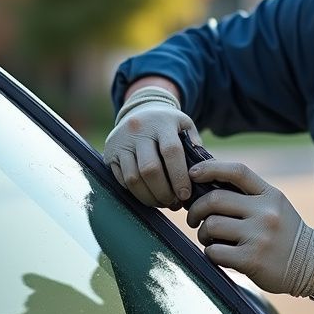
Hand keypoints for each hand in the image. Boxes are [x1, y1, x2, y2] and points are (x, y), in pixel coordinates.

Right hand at [103, 86, 199, 207]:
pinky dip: (136, 192)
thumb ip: (195, 144)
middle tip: (173, 203)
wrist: (139, 110)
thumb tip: (204, 172)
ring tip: (162, 202)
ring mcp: (121, 142)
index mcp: (161, 123)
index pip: (171, 152)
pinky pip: (122, 180)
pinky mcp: (109, 154)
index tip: (185, 194)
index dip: (179, 176)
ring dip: (149, 197)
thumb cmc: (167, 124)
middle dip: (164, 192)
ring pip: (133, 178)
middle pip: (150, 169)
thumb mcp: (184, 124)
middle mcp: (138, 130)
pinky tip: (148, 195)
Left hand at [185, 159, 313, 296]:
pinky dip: (210, 252)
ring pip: (211, 225)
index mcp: (270, 195)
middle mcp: (265, 212)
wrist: (311, 266)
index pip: (237, 171)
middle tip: (193, 218)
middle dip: (196, 209)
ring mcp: (259, 236)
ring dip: (202, 233)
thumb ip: (248, 195)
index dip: (210, 168)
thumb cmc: (285, 234)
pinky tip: (218, 253)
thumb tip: (208, 183)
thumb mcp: (274, 207)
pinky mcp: (251, 259)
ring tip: (208, 238)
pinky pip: (214, 251)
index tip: (193, 173)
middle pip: (215, 199)